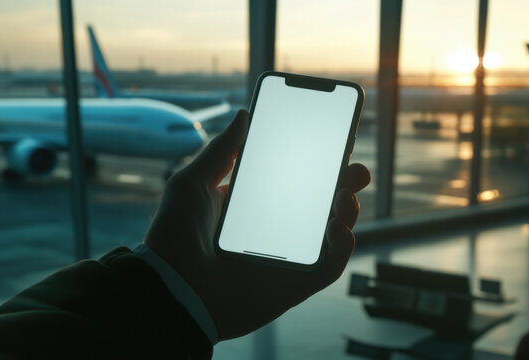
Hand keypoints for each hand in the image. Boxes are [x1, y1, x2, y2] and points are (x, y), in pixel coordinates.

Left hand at [144, 109, 370, 339]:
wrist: (171, 289)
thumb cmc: (175, 238)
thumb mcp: (192, 184)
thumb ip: (221, 151)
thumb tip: (244, 115)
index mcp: (256, 205)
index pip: (296, 180)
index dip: (319, 163)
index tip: (334, 143)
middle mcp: (276, 229)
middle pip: (322, 204)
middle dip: (345, 184)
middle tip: (356, 169)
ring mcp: (289, 256)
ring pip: (333, 232)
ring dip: (348, 211)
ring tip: (345, 195)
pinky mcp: (296, 283)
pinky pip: (330, 265)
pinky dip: (343, 246)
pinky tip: (338, 228)